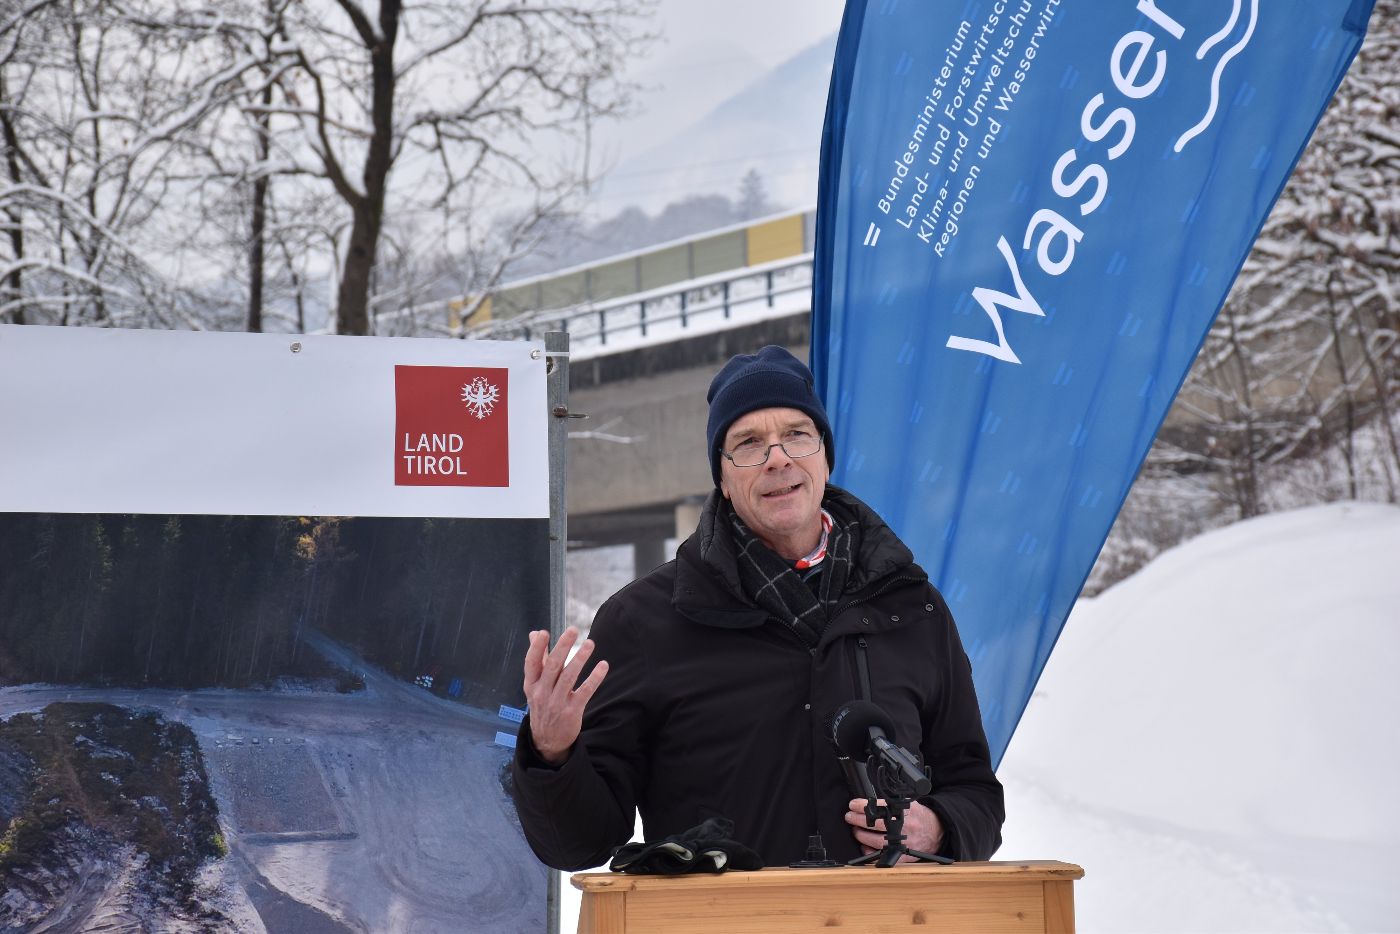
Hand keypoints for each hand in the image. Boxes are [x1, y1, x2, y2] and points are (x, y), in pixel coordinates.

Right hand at [521, 627, 608, 765]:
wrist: (547, 740)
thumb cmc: (543, 704)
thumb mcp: (535, 685)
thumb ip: (538, 659)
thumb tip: (535, 633)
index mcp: (531, 685)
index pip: (531, 663)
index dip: (537, 648)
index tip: (544, 632)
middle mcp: (542, 693)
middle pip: (552, 666)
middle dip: (562, 647)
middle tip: (572, 630)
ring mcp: (557, 703)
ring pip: (569, 677)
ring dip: (580, 658)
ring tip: (590, 643)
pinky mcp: (572, 711)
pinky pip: (585, 691)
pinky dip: (594, 678)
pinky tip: (603, 666)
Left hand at [844, 798, 943, 861]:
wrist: (936, 831)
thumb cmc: (919, 817)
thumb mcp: (908, 803)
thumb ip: (891, 803)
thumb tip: (868, 802)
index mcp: (905, 812)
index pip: (880, 807)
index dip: (863, 806)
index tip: (853, 804)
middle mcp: (905, 826)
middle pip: (876, 824)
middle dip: (858, 820)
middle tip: (849, 817)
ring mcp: (904, 842)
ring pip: (877, 841)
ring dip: (862, 836)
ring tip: (855, 830)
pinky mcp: (904, 855)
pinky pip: (884, 856)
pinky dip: (872, 853)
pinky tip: (864, 847)